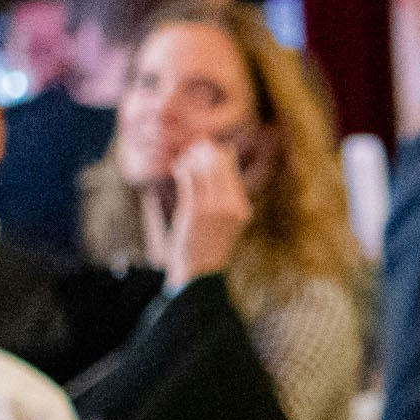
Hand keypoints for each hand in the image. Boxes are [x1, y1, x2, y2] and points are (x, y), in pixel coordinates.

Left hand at [153, 139, 251, 282]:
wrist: (200, 272)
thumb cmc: (210, 245)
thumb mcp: (228, 222)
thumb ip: (228, 198)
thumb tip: (226, 170)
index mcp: (241, 208)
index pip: (232, 171)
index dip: (220, 154)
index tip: (209, 147)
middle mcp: (231, 206)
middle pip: (219, 166)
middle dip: (205, 151)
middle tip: (195, 146)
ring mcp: (213, 208)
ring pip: (203, 170)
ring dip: (192, 159)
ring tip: (184, 159)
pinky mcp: (194, 211)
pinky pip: (189, 180)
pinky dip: (183, 169)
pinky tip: (178, 168)